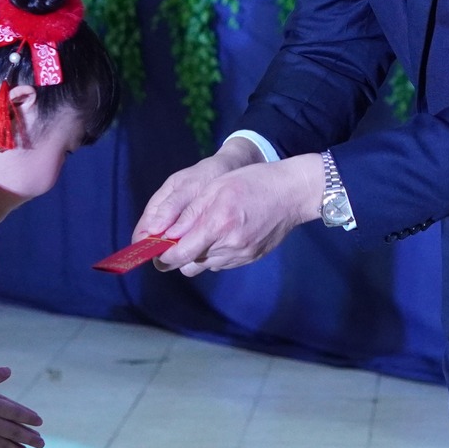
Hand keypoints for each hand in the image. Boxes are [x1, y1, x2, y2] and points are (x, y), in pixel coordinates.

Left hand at [153, 155, 321, 277]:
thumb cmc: (253, 182)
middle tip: (176, 240)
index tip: (156, 248)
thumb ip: (190, 212)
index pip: (179, 254)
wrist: (293, 193)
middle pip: (189, 264)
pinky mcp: (250, 258)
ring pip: (205, 265)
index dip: (163, 254)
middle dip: (178, 255)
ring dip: (197, 254)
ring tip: (203, 232)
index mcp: (217, 224)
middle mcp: (229, 245)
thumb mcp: (216, 187)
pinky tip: (222, 234)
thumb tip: (165, 234)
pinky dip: (215, 253)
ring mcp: (241, 255)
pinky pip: (222, 263)